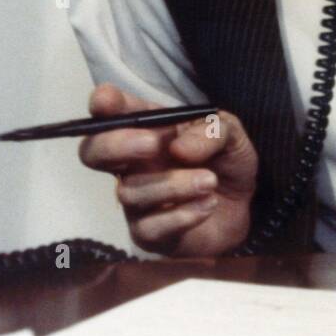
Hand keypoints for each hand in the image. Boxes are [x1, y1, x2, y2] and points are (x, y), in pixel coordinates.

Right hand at [77, 84, 257, 256]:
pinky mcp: (148, 233)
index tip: (105, 101)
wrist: (243, 207)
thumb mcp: (230, 134)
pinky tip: (208, 204)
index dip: (103, 104)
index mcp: (148, 129)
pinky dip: (182, 215)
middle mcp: (132, 163)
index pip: (112, 113)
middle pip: (92, 152)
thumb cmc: (225, 162)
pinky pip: (149, 227)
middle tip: (152, 145)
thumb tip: (179, 148)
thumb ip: (212, 131)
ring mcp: (136, 200)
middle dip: (116, 144)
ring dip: (174, 185)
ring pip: (130, 192)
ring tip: (210, 181)